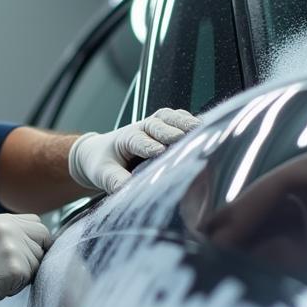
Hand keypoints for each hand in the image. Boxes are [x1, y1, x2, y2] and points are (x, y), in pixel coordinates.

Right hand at [0, 213, 50, 306]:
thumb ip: (13, 232)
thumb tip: (39, 239)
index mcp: (3, 220)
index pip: (37, 222)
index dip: (36, 237)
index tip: (28, 248)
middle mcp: (10, 230)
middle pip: (43, 237)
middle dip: (37, 251)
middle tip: (19, 263)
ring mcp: (15, 248)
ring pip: (39, 259)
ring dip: (28, 269)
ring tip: (4, 272)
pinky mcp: (18, 268)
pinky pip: (32, 276)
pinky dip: (20, 283)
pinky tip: (3, 282)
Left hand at [68, 108, 200, 194]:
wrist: (99, 152)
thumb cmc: (102, 163)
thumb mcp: (103, 174)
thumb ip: (115, 180)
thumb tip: (128, 190)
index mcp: (125, 138)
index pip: (138, 140)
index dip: (148, 145)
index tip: (158, 151)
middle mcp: (141, 128)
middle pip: (157, 123)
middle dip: (170, 130)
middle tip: (182, 137)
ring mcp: (155, 125)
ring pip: (170, 117)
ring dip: (184, 121)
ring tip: (200, 127)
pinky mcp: (166, 128)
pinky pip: (179, 119)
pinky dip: (191, 121)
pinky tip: (207, 126)